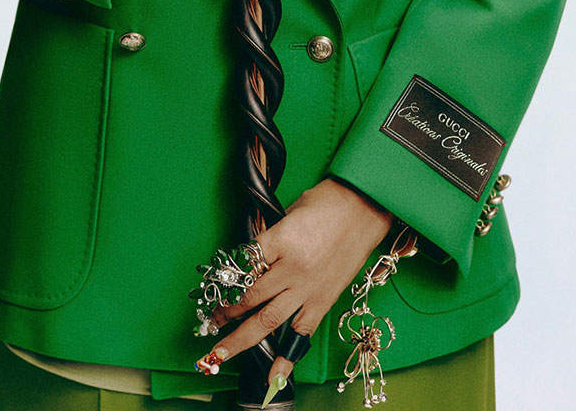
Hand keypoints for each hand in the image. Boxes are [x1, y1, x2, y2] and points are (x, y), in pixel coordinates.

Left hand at [205, 179, 393, 392]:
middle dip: (226, 313)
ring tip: (223, 349)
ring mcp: (309, 288)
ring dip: (242, 337)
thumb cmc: (328, 202)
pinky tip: (273, 373)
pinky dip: (287, 355)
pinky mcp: (324, 300)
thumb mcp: (290, 211)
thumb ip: (271, 238)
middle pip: (250, 298)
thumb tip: (253, 259)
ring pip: (269, 320)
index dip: (226, 278)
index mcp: (281, 240)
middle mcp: (292, 269)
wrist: (366, 207)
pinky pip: (302, 333)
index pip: (243, 265)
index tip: (214, 287)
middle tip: (210, 324)